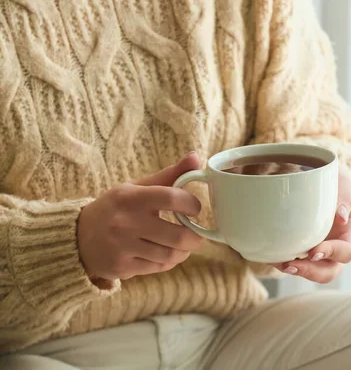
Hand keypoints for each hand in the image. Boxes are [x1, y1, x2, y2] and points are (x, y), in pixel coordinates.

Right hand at [77, 152, 203, 280]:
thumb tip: (196, 158)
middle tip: (197, 235)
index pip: (172, 198)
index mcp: (131, 198)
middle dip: (195, 237)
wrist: (77, 237)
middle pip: (178, 236)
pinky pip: (158, 267)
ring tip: (184, 245)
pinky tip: (168, 254)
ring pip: (170, 255)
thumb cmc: (116, 208)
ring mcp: (123, 247)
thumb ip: (169, 175)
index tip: (195, 208)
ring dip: (184, 252)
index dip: (192, 204)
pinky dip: (169, 262)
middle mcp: (126, 223)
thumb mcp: (137, 187)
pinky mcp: (122, 267)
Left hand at [273, 169, 350, 282]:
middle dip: (310, 272)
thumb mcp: (344, 182)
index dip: (332, 254)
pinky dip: (285, 263)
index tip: (313, 251)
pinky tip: (273, 257)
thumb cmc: (336, 182)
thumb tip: (341, 218)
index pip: (347, 251)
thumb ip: (345, 197)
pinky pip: (297, 263)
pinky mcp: (304, 250)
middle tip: (291, 265)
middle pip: (330, 271)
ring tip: (280, 263)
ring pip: (313, 272)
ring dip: (297, 271)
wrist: (322, 181)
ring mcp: (321, 251)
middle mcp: (337, 247)